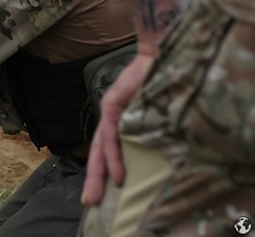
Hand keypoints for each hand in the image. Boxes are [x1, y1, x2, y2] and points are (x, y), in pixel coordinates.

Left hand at [81, 52, 153, 205]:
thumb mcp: (158, 112)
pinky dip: (114, 156)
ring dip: (100, 173)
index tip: (101, 192)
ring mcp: (111, 108)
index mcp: (121, 118)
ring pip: (101, 147)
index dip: (104, 169)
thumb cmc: (165, 80)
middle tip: (89, 202)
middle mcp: (112, 115)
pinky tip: (118, 175)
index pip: (107, 148)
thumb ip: (153, 131)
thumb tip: (164, 156)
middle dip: (94, 179)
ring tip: (99, 195)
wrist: (162, 51)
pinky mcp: (114, 103)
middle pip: (98, 152)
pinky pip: (112, 135)